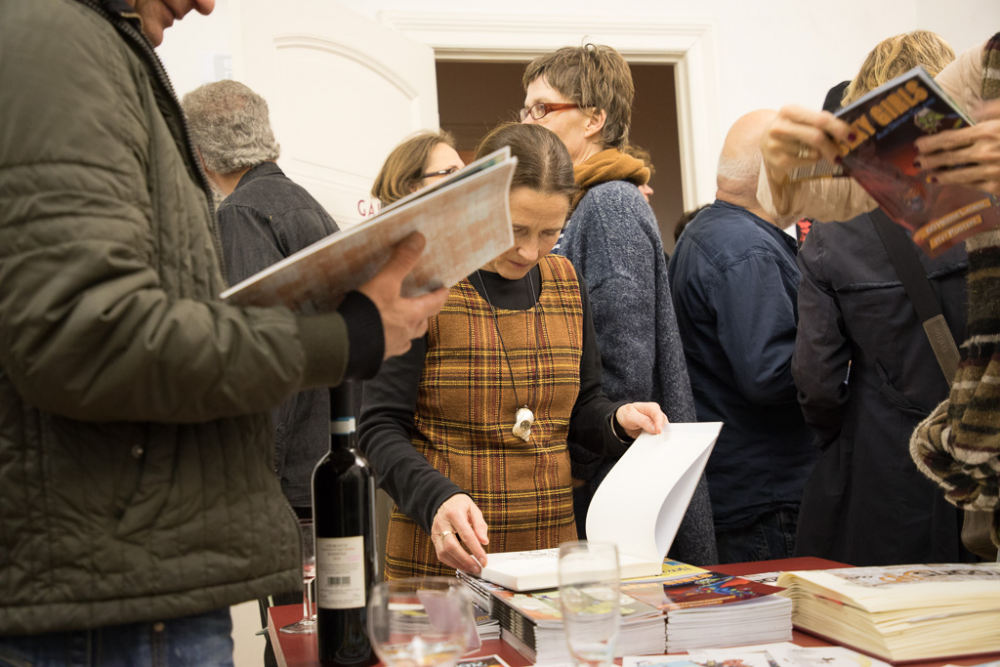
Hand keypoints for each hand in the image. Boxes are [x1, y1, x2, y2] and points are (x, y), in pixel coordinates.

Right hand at [358, 232, 449, 359]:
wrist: (344, 346)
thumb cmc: (368, 315)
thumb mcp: (384, 283)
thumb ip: (401, 261)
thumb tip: (419, 239)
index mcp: (412, 315)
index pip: (434, 304)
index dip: (440, 296)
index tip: (445, 290)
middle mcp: (405, 333)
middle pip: (422, 323)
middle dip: (424, 314)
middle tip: (424, 304)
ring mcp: (392, 346)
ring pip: (406, 336)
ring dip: (407, 328)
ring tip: (401, 319)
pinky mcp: (376, 354)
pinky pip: (388, 346)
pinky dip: (388, 339)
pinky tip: (381, 335)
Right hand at [431, 494, 489, 573]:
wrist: (443, 501)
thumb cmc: (460, 506)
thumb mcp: (473, 509)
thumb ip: (480, 525)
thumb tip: (484, 542)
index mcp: (454, 514)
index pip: (466, 534)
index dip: (475, 549)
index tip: (484, 560)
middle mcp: (442, 524)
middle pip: (451, 546)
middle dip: (465, 560)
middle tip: (477, 568)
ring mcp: (436, 532)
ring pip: (444, 553)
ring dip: (458, 564)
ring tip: (471, 569)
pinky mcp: (434, 539)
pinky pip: (441, 555)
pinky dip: (452, 563)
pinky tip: (462, 565)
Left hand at [615, 402, 667, 439]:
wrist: (623, 418)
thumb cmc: (627, 414)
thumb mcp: (631, 416)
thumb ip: (643, 421)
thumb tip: (655, 428)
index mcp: (651, 407)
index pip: (658, 415)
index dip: (659, 424)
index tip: (658, 432)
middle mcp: (656, 414)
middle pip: (663, 423)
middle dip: (661, 431)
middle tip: (657, 440)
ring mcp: (657, 422)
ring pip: (663, 430)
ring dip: (659, 436)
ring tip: (654, 442)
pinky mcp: (655, 429)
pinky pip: (658, 435)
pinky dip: (656, 439)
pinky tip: (652, 442)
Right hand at [761, 105, 852, 177]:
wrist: (765, 141)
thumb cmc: (791, 127)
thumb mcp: (801, 118)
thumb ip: (820, 121)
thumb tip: (846, 133)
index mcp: (789, 111)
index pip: (820, 119)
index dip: (839, 128)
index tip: (852, 136)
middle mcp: (779, 127)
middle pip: (817, 137)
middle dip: (834, 146)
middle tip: (844, 152)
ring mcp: (776, 145)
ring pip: (814, 152)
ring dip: (821, 153)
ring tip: (815, 150)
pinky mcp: (778, 161)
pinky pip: (807, 162)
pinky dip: (812, 160)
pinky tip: (805, 156)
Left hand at [914, 100, 999, 196]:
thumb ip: (992, 109)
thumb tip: (972, 107)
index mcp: (989, 131)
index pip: (951, 138)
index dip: (931, 142)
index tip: (918, 144)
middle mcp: (987, 153)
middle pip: (950, 158)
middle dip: (931, 160)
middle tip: (917, 161)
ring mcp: (992, 172)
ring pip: (958, 175)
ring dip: (941, 175)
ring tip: (929, 175)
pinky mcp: (998, 186)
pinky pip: (974, 185)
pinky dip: (960, 183)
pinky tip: (951, 182)